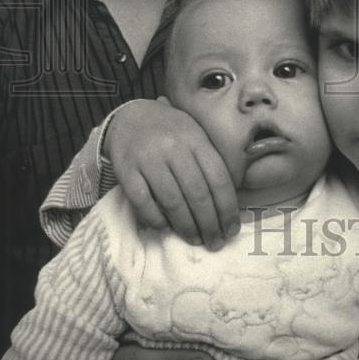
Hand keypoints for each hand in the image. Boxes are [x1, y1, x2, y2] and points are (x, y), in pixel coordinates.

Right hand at [104, 96, 239, 247]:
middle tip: (216, 242)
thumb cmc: (172, 131)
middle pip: (197, 193)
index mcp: (196, 140)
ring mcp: (149, 159)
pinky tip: (166, 227)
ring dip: (187, 226)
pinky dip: (156, 218)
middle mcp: (174, 148)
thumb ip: (210, 161)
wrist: (131, 117)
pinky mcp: (126, 171)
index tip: (232, 229)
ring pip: (172, 200)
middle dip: (210, 223)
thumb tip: (228, 202)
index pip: (219, 178)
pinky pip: (143, 201)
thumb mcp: (196, 135)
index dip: (228, 208)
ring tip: (196, 240)